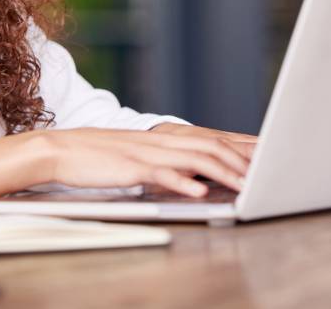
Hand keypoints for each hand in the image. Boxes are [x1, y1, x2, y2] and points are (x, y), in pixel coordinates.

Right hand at [39, 126, 250, 198]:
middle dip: (243, 159)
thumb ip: (166, 163)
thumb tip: (194, 176)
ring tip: (246, 185)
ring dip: (224, 172)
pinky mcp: (131, 167)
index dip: (241, 145)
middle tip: (269, 171)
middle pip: (211, 146)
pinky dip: (183, 182)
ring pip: (194, 158)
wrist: (61, 149)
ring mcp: (147, 153)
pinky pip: (162, 173)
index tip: (268, 154)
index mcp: (164, 139)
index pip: (211, 138)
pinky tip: (199, 193)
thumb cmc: (98, 158)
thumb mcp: (138, 157)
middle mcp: (160, 141)